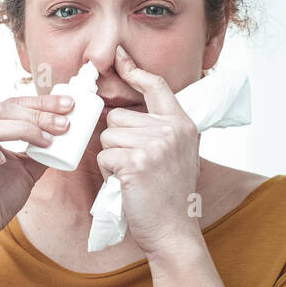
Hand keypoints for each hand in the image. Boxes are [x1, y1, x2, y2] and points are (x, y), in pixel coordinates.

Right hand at [0, 92, 73, 264]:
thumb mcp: (25, 172)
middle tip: (65, 122)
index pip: (14, 105)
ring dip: (25, 128)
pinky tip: (6, 160)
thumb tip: (66, 140)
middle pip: (5, 108)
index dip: (41, 103)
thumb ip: (40, 155)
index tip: (69, 106)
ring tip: (49, 140)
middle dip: (39, 112)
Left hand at [97, 45, 204, 258]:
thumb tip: (122, 113)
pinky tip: (125, 184)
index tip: (118, 56)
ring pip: (107, 136)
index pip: (156, 86)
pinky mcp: (136, 161)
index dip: (134, 70)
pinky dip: (107, 173)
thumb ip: (158, 131)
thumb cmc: (167, 196)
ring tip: (131, 176)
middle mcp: (171, 129)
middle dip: (116, 141)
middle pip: (118, 117)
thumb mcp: (174, 155)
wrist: (173, 230)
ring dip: (110, 157)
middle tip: (135, 166)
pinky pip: (103, 155)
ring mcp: (155, 144)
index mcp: (182, 124)